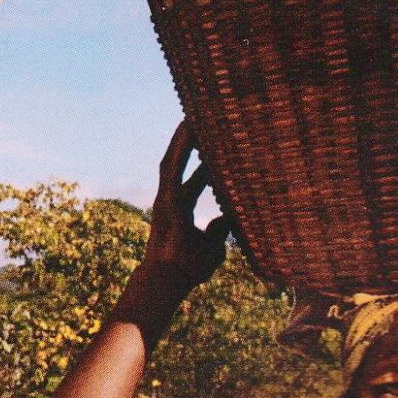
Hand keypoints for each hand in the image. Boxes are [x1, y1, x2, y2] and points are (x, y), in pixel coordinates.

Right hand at [137, 120, 231, 301]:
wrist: (169, 282)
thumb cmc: (188, 268)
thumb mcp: (213, 246)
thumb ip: (220, 230)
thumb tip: (232, 217)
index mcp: (182, 208)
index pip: (197, 179)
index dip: (207, 162)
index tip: (218, 144)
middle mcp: (172, 199)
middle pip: (184, 164)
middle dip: (193, 143)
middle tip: (204, 120)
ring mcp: (166, 198)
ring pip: (175, 160)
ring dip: (183, 139)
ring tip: (193, 116)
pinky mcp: (165, 199)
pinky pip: (173, 168)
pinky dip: (180, 149)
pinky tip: (187, 131)